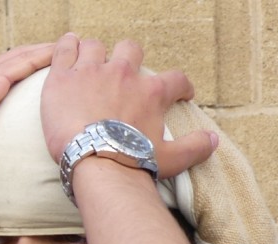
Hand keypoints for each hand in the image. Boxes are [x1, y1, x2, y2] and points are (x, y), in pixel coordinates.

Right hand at [0, 43, 53, 191]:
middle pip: (11, 59)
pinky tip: (56, 55)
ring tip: (65, 48)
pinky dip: (39, 58)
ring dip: (42, 51)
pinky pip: (19, 65)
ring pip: (18, 57)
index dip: (20, 68)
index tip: (39, 68)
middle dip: (35, 53)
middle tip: (60, 51)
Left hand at [40, 35, 215, 180]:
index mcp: (152, 93)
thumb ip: (194, 147)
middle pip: (130, 49)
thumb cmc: (131, 163)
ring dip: (93, 54)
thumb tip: (214, 140)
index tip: (180, 93)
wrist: (93, 163)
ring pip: (95, 46)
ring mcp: (92, 72)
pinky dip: (66, 46)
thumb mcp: (170, 159)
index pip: (176, 80)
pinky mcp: (64, 77)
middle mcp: (124, 74)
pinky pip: (65, 48)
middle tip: (120, 74)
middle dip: (128, 58)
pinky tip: (66, 49)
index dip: (180, 86)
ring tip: (87, 66)